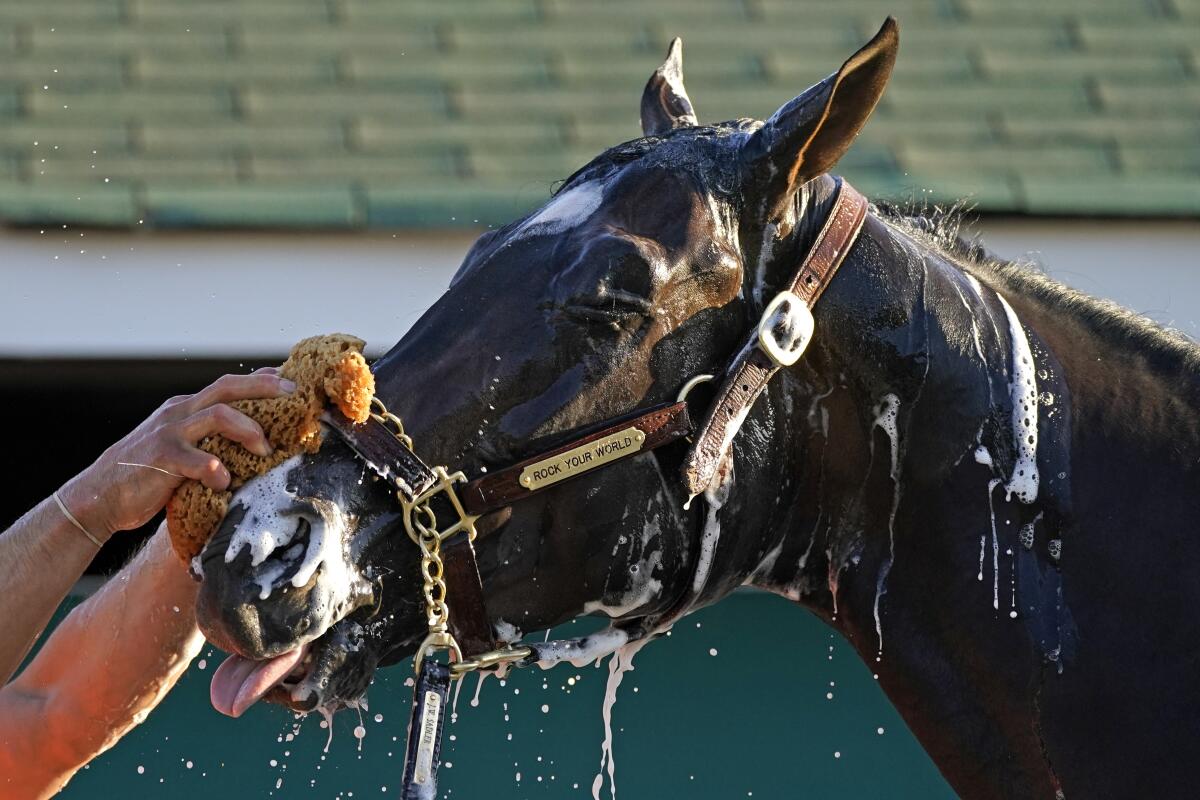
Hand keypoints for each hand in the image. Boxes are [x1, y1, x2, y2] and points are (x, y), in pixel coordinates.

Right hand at [59, 368, 294, 541]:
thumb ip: (211, 440)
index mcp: (187, 408)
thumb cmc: (150, 475)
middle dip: (264, 388)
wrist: (100, 495)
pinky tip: (223, 481)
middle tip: (294, 395)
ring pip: (217, 415)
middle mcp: (179, 412)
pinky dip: (214, 469)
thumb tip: (254, 443)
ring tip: (265, 451)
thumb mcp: (183, 448)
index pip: (229, 385)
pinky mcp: (160, 457)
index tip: (291, 380)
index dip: (261, 380)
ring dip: (248, 431)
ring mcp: (169, 433)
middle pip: (227, 388)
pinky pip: (195, 459)